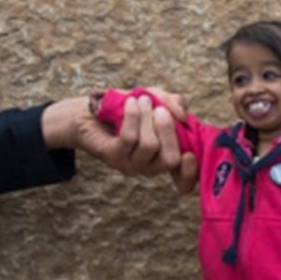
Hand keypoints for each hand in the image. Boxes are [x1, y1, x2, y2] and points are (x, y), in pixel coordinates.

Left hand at [43, 87, 189, 177]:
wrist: (90, 110)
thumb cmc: (127, 107)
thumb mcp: (155, 99)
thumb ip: (173, 104)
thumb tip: (182, 115)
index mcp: (164, 156)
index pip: (184, 181)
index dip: (190, 172)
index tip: (189, 155)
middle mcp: (149, 166)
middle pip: (169, 159)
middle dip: (168, 130)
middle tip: (159, 109)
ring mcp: (129, 164)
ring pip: (149, 145)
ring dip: (147, 117)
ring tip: (141, 99)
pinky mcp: (112, 157)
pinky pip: (129, 138)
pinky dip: (133, 116)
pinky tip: (130, 103)